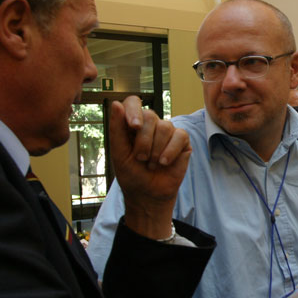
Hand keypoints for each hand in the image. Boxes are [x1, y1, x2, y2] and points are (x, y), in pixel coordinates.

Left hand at [109, 96, 191, 238]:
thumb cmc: (132, 174)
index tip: (133, 126)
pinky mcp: (182, 141)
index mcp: (132, 123)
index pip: (133, 102)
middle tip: (140, 158)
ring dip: (156, 150)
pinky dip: (170, 151)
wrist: (148, 195)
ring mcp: (167, 131)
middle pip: (150, 116)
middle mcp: (151, 124)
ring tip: (152, 164)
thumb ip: (116, 129)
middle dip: (143, 140)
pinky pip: (180, 136)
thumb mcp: (119, 153)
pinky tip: (164, 163)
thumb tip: (116, 103)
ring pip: (165, 126)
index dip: (134, 110)